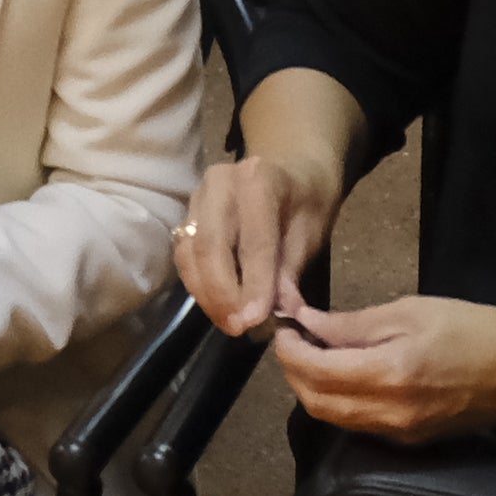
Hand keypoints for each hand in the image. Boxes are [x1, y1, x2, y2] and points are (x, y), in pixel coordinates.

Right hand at [179, 144, 335, 335]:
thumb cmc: (305, 201)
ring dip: (206, 294)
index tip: (254, 321)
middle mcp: (220, 183)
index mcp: (259, 180)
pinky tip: (216, 305)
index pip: (253, 239)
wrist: (291, 167)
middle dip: (222, 294)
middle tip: (238, 328)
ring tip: (229, 323)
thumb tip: (281, 311)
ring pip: (190, 252)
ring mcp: (197, 197)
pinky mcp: (186, 214)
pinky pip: (184, 255)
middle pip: (210, 245)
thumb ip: (291, 269)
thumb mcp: (312, 231)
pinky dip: (197, 284)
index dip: (253, 283)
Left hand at [274, 291, 495, 442]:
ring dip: (314, 389)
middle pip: (316, 402)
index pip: (315, 371)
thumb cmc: (474, 329)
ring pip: (334, 417)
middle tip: (294, 340)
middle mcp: (388, 413)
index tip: (285, 327)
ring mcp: (399, 433)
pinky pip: (359, 424)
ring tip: (313, 354)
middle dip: (294, 372)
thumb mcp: (412, 310)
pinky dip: (339, 401)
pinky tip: (344, 374)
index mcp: (389, 374)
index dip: (290, 350)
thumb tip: (309, 324)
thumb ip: (355, 323)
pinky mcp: (410, 441)